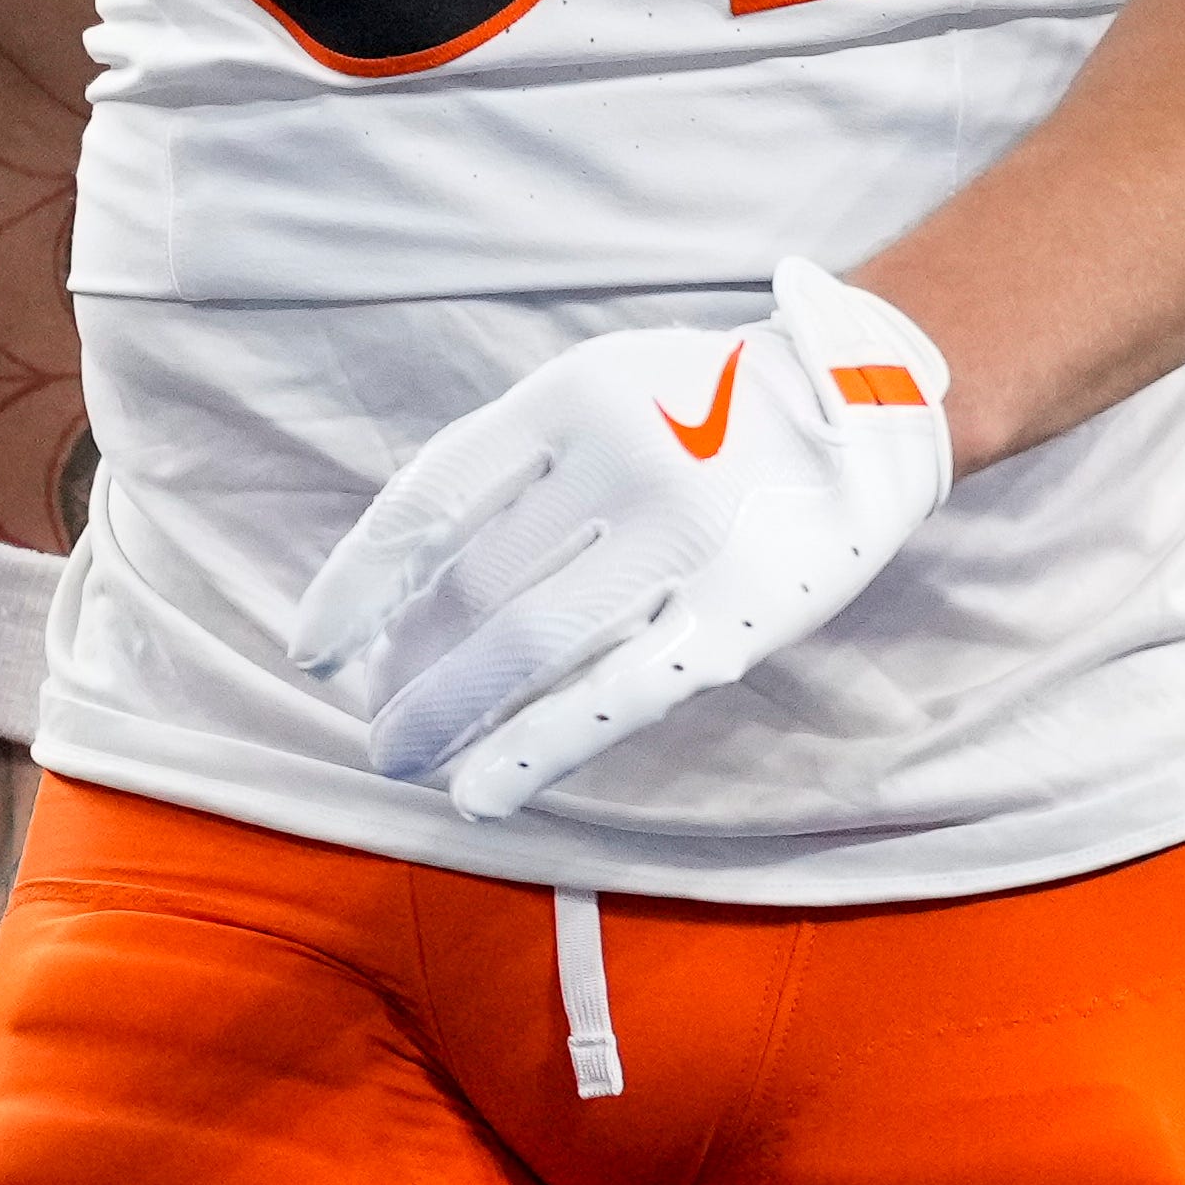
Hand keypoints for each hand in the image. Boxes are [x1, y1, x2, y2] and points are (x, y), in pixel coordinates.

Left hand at [294, 263, 957, 822]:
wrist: (867, 402)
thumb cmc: (702, 409)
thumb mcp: (601, 391)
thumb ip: (514, 475)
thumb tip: (398, 597)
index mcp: (574, 395)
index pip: (431, 500)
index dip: (360, 584)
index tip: (316, 651)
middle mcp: (628, 459)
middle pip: (475, 587)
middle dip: (409, 667)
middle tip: (376, 719)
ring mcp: (689, 539)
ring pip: (532, 646)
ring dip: (451, 712)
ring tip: (404, 755)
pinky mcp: (740, 614)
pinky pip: (619, 694)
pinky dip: (537, 750)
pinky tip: (480, 794)